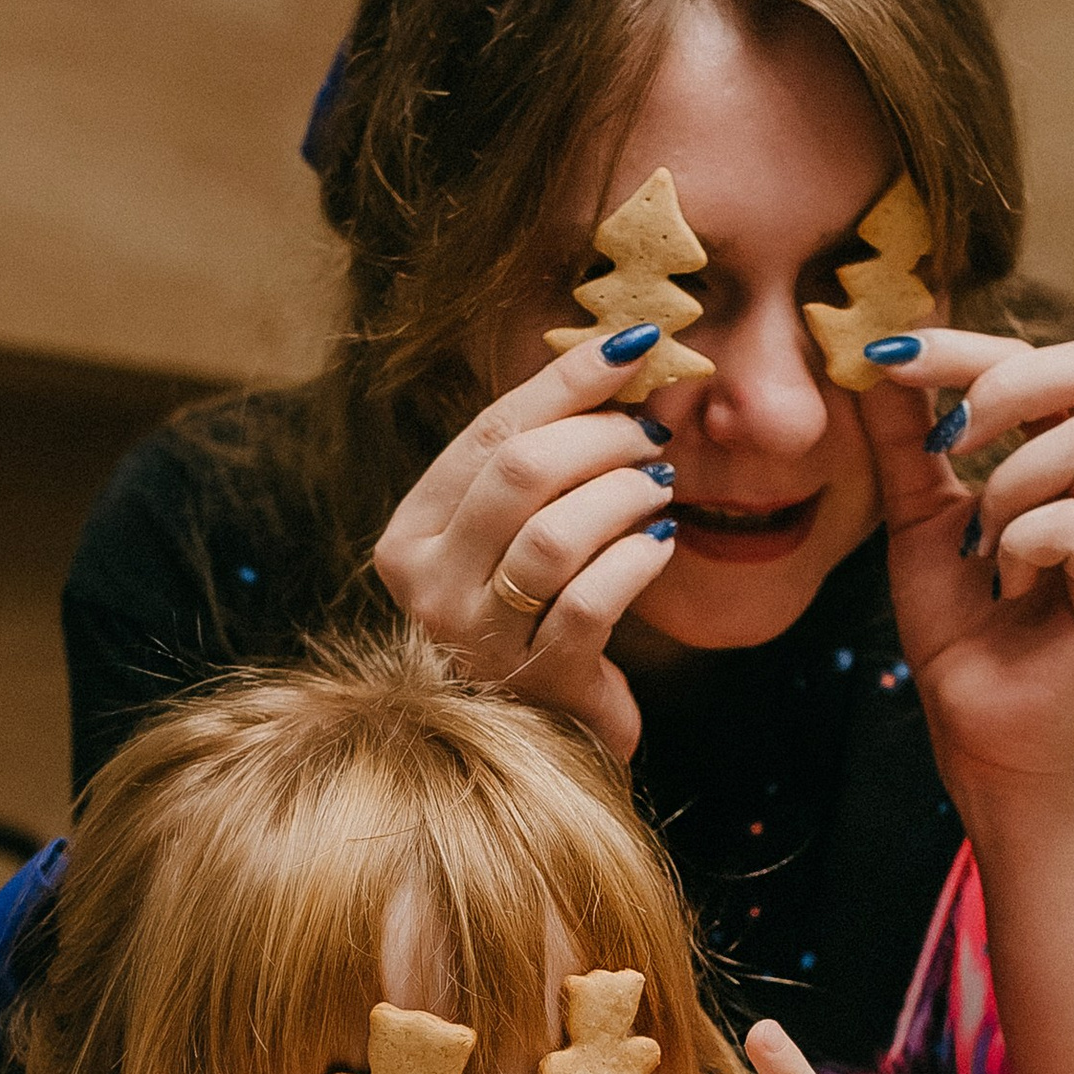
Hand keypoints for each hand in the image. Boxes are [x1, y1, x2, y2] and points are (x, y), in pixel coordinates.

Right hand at [371, 332, 694, 760]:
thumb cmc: (532, 611)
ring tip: (659, 487)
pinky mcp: (534, 678)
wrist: (547, 726)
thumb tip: (620, 362)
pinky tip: (663, 541)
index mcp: (410, 535)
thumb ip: (542, 460)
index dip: (567, 382)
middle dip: (600, 438)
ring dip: (622, 495)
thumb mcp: (513, 532)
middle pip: (518, 475)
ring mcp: (474, 637)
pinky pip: (592, 602)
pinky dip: (637, 559)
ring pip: (553, 537)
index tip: (632, 347)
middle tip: (651, 435)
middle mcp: (427, 586)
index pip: (489, 434)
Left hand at [858, 332, 1073, 806]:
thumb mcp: (919, 512)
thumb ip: (905, 434)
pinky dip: (1021, 545)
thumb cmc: (961, 623)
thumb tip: (876, 349)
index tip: (889, 355)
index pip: (1053, 356)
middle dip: (1005, 387)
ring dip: (1005, 487)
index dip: (970, 345)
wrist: (976, 727)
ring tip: (981, 545)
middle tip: (944, 441)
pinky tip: (1007, 585)